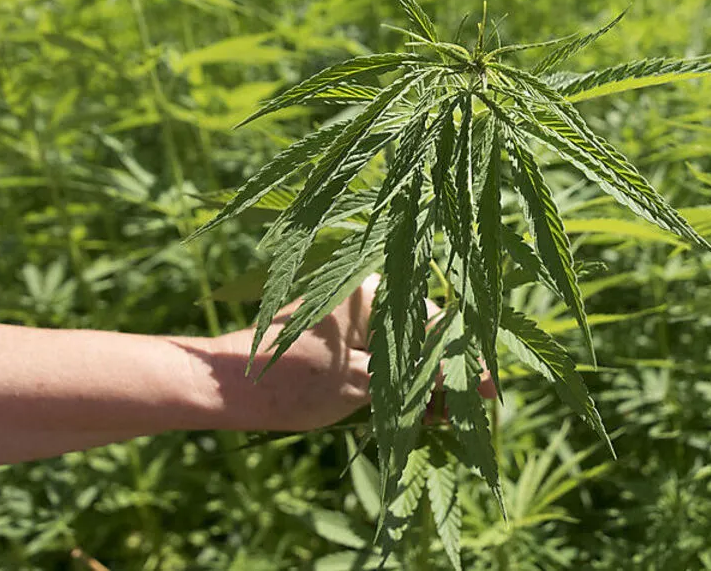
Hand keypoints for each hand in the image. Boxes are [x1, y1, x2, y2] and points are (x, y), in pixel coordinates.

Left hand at [183, 275, 494, 432]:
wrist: (220, 388)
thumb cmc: (291, 379)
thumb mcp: (366, 383)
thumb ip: (423, 379)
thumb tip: (480, 382)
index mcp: (373, 290)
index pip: (437, 323)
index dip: (466, 361)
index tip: (490, 394)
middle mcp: (365, 297)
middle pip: (424, 337)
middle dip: (446, 375)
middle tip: (468, 414)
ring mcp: (352, 321)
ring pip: (405, 352)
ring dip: (423, 385)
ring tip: (442, 421)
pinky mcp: (339, 343)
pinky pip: (382, 360)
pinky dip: (398, 386)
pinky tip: (415, 414)